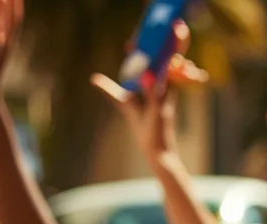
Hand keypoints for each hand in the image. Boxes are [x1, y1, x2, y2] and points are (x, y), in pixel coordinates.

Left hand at [90, 20, 208, 160]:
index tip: (137, 38)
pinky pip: (159, 93)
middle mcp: (163, 89)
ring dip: (169, 61)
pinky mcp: (161, 110)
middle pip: (168, 62)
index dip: (153, 46)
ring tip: (164, 51)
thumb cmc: (144, 128)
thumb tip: (94, 78)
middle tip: (172, 29)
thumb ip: (111, 90)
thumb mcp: (125, 104)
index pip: (158, 60)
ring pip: (168, 74)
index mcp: (157, 84)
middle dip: (171, 45)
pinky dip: (155, 84)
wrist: (158, 151)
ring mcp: (163, 99)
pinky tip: (151, 74)